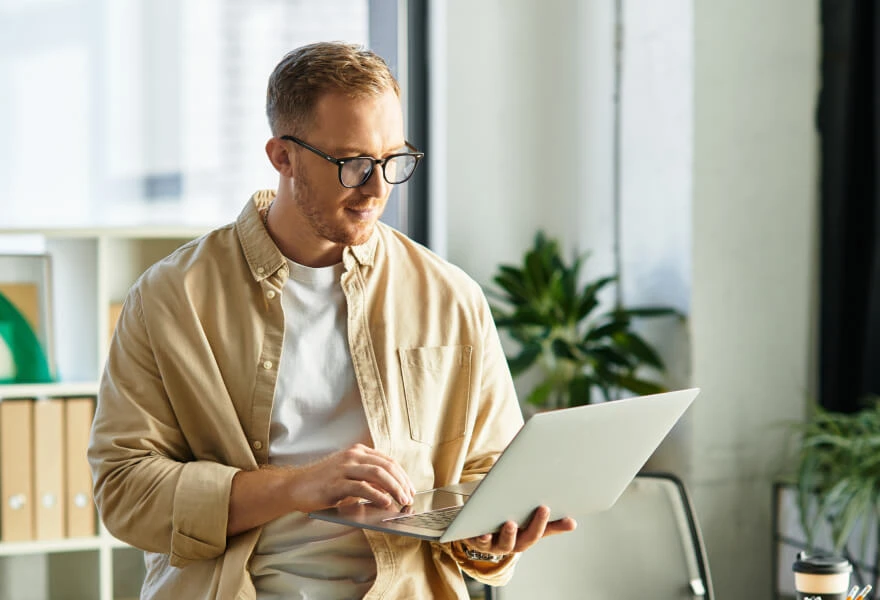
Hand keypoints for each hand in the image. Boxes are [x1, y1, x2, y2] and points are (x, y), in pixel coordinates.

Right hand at [288, 443, 415, 512]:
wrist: (296, 487)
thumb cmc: (324, 484)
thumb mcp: (350, 476)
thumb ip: (369, 479)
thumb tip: (392, 490)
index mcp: (358, 452)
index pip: (388, 461)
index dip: (403, 476)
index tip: (410, 489)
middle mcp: (352, 456)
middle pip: (386, 467)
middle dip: (401, 483)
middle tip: (409, 497)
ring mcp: (344, 468)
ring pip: (377, 474)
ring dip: (394, 488)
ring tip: (401, 500)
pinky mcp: (336, 483)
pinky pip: (361, 487)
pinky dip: (376, 495)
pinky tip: (385, 502)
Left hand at [463, 506, 576, 558]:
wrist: (475, 530)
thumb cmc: (505, 522)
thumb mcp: (524, 521)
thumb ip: (545, 520)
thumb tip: (572, 521)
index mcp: (524, 537)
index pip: (540, 532)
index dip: (551, 524)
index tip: (562, 514)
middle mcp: (511, 544)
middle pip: (525, 540)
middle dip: (535, 525)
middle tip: (544, 508)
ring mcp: (493, 544)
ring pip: (502, 544)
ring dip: (508, 534)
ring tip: (511, 523)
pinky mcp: (475, 541)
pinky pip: (478, 542)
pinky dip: (480, 538)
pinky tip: (482, 532)